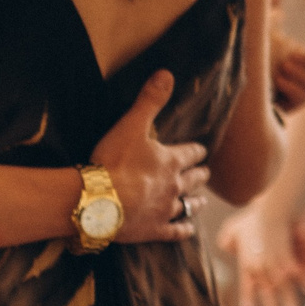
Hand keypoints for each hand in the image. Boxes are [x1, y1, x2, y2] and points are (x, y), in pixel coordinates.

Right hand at [95, 70, 209, 244]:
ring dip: (195, 202)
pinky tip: (189, 230)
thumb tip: (166, 74)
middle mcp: (174, 186)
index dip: (196, 151)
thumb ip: (149, 100)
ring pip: (188, 205)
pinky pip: (175, 231)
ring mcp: (165, 209)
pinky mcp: (154, 230)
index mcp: (171, 161)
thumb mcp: (131, 125)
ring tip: (201, 201)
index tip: (201, 150)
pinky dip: (183, 230)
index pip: (191, 153)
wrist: (99, 202)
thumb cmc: (113, 161)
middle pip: (193, 180)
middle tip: (205, 174)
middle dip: (199, 175)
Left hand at [217, 201, 304, 305]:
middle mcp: (261, 268)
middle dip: (270, 305)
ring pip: (282, 287)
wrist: (268, 214)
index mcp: (247, 264)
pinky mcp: (289, 259)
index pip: (247, 286)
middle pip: (266, 291)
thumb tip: (227, 249)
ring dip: (288, 300)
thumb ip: (227, 242)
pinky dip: (302, 282)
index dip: (248, 298)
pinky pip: (296, 274)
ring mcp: (276, 265)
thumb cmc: (249, 219)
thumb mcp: (231, 230)